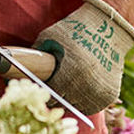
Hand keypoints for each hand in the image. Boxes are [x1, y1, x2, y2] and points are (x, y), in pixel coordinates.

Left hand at [33, 0, 133, 115]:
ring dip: (72, 100)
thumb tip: (24, 63)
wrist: (109, 26)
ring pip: (79, 107)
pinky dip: (87, 101)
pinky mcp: (110, 93)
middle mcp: (86, 85)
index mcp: (70, 72)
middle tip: (55, 87)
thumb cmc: (77, 28)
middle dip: (57, 96)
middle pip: (64, 102)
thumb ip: (37, 51)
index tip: (44, 85)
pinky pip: (94, 105)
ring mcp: (100, 90)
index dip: (46, 89)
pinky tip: (81, 90)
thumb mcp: (52, 35)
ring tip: (68, 88)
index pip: (52, 92)